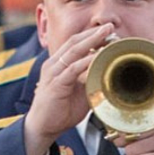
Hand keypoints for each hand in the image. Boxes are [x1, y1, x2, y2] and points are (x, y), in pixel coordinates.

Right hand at [24, 24, 113, 154]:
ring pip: (73, 51)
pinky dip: (87, 61)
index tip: (108, 32)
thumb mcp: (79, 90)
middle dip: (93, 33)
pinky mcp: (55, 84)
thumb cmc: (61, 109)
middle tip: (110, 27)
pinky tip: (98, 56)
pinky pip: (73, 69)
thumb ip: (89, 78)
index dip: (91, 35)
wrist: (43, 128)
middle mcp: (53, 64)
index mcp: (57, 64)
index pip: (75, 43)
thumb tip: (108, 71)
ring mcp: (53, 73)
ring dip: (92, 41)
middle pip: (74, 42)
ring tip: (107, 35)